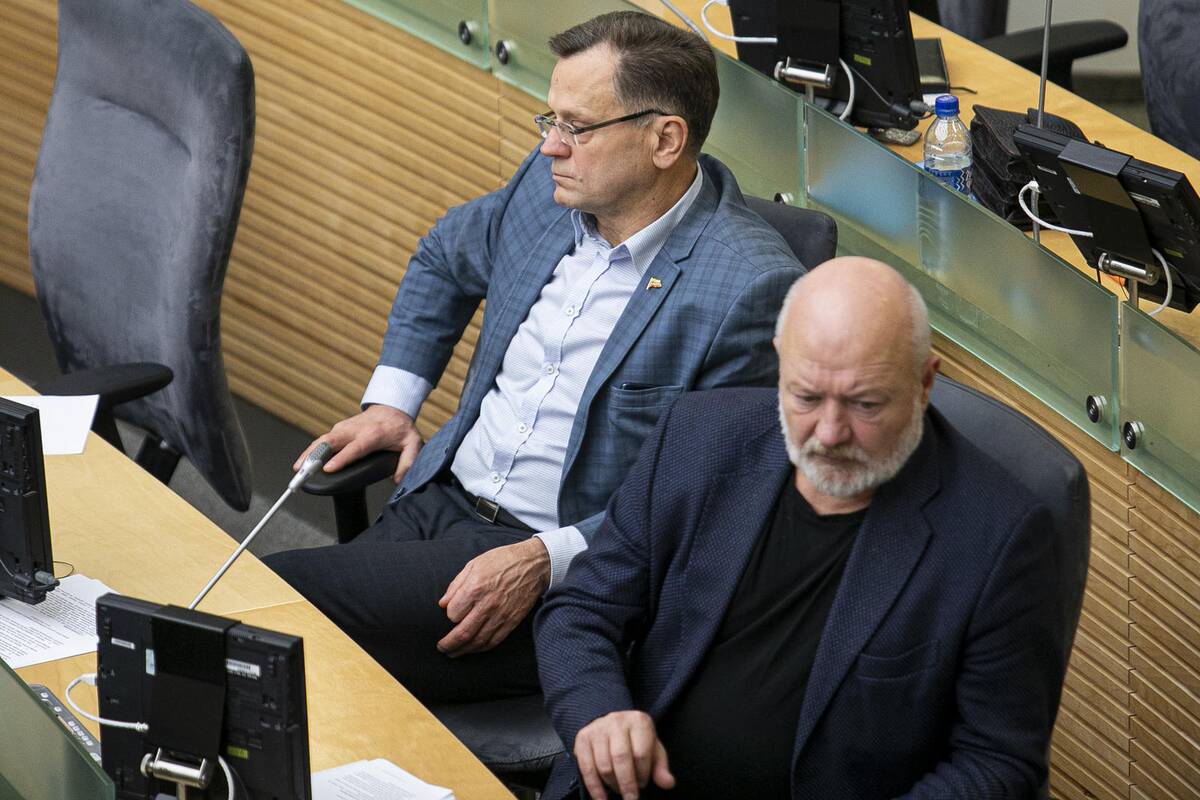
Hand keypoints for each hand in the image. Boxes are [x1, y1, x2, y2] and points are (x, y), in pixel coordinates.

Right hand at [293, 404, 421, 483]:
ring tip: (297, 470)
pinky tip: (302, 463)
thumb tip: (398, 480)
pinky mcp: (338, 429)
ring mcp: (344, 428)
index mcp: (374, 434)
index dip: (341, 458)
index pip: (355, 448)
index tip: (327, 468)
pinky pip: (322, 440)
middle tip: (302, 472)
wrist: (392, 408)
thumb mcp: (413, 444)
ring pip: (322, 440)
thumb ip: (408, 462)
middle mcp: (356, 430)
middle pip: (331, 442)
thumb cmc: (401, 428)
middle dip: (315, 456)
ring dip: (308, 454)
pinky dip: (310, 451)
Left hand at [437, 538, 550, 655]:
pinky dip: (481, 648)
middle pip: (463, 633)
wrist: (533, 565)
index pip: (453, 613)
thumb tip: (442, 604)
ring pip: (477, 641)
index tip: (450, 614)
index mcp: (475, 587)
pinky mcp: (512, 621)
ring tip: (453, 653)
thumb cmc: (502, 561)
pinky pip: (494, 641)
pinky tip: (473, 648)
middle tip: (441, 647)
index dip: (448, 616)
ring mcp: (500, 615)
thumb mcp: (474, 564)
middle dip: (448, 644)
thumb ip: (456, 585)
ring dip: (463, 650)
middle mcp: (487, 604)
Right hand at [575, 711, 674, 799]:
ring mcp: (597, 728)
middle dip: (626, 783)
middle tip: (630, 798)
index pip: (641, 753)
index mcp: (639, 721)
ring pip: (603, 764)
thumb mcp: (653, 750)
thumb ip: (660, 767)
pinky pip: (587, 768)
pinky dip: (594, 787)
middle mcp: (617, 721)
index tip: (643, 784)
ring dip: (612, 784)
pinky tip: (601, 799)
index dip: (643, 774)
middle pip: (620, 758)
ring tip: (619, 790)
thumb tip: (668, 783)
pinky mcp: (582, 738)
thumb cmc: (636, 741)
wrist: (612, 726)